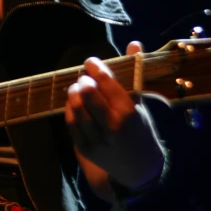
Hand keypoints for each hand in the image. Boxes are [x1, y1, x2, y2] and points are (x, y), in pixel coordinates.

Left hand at [65, 41, 164, 190]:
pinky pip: (71, 123)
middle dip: (84, 81)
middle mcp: (112, 128)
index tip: (91, 61)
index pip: (108, 84)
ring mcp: (97, 140)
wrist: (138, 167)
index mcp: (129, 114)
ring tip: (78, 87)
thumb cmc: (139, 128)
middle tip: (84, 76)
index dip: (96, 69)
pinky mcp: (85, 148)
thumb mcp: (140, 102)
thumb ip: (134, 73)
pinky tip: (75, 102)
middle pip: (88, 95)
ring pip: (77, 109)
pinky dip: (70, 108)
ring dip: (74, 93)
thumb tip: (133, 43)